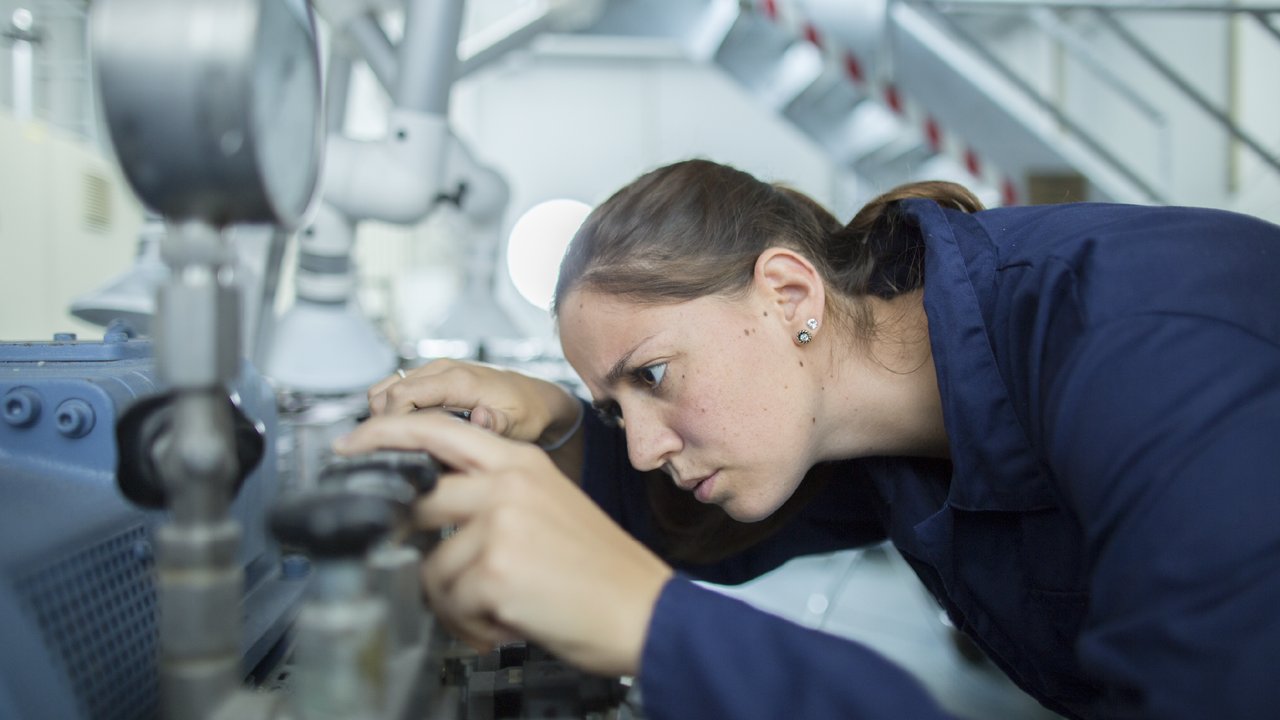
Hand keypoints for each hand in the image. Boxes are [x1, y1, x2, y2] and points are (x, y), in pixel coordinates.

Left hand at [333, 412, 672, 676]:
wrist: (644, 611)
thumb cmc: (601, 570)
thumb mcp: (550, 507)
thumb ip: (493, 496)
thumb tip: (428, 511)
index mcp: (522, 463)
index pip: (437, 429)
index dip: (383, 434)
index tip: (349, 446)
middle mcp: (508, 483)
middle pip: (418, 502)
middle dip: (413, 545)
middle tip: (439, 575)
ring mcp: (499, 522)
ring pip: (430, 566)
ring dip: (455, 600)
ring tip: (497, 608)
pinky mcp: (494, 568)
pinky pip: (449, 602)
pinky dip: (471, 624)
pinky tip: (506, 622)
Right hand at [368, 360, 579, 446]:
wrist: (535, 397)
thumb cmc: (527, 412)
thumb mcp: (519, 423)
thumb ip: (498, 423)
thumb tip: (480, 419)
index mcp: (458, 380)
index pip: (402, 395)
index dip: (392, 423)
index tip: (397, 448)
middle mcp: (442, 369)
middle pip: (387, 391)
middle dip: (385, 422)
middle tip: (399, 450)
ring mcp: (435, 370)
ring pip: (386, 387)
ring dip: (386, 414)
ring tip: (405, 440)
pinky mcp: (433, 376)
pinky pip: (397, 387)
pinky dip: (393, 407)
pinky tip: (412, 429)